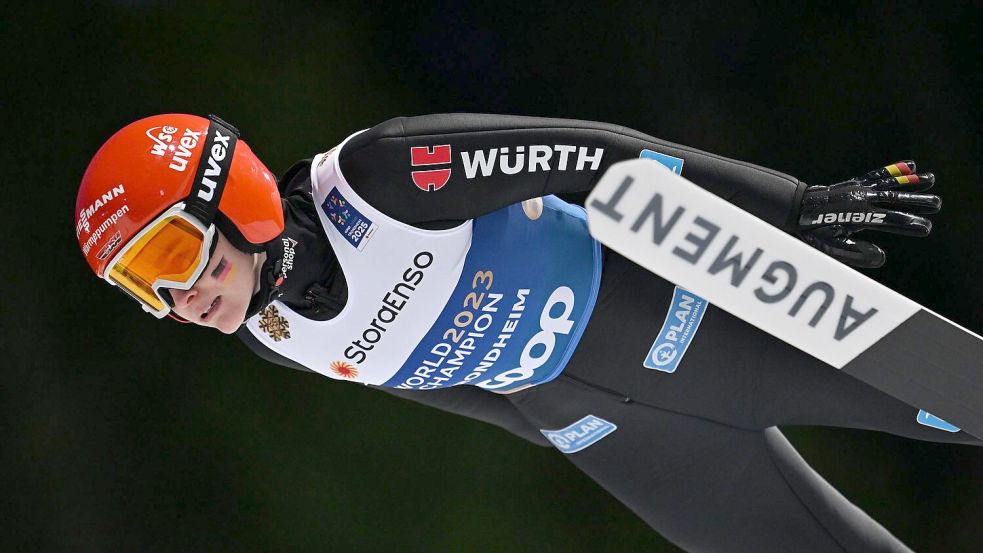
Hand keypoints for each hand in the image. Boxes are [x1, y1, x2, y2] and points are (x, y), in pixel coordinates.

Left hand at [798, 161, 940, 267]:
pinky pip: (878, 175)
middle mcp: (862, 198)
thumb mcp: (831, 247)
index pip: (890, 220)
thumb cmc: (813, 231)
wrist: (796, 209)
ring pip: (891, 183)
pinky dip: (894, 170)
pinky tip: (910, 165)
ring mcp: (859, 188)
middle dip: (918, 201)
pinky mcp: (856, 183)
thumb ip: (856, 253)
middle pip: (895, 199)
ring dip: (912, 182)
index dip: (909, 224)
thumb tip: (883, 257)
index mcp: (858, 215)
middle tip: (938, 203)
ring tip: (932, 179)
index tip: (926, 227)